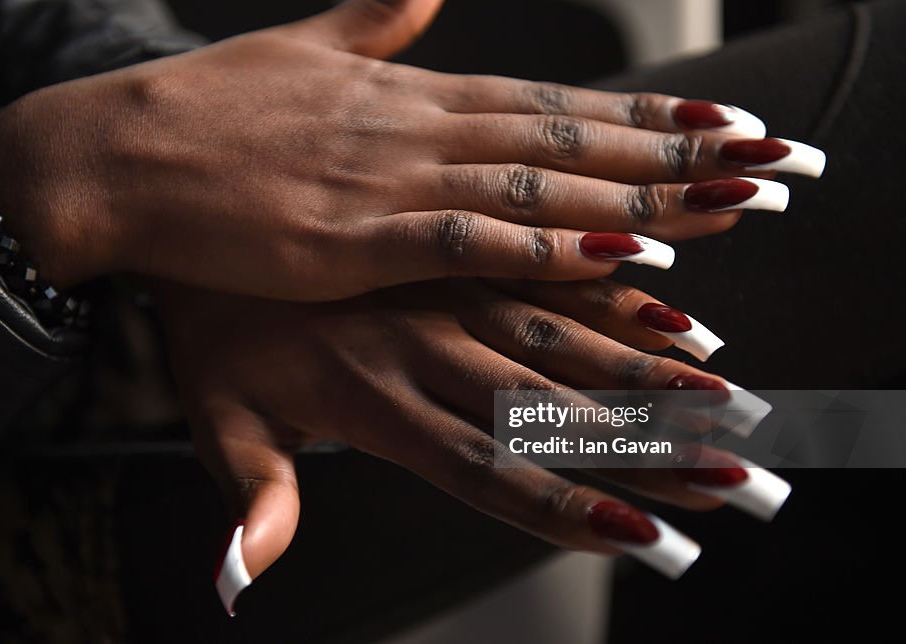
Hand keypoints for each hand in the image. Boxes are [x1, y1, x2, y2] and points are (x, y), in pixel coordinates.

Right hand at [0, 0, 800, 299]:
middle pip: (566, 139)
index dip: (636, 112)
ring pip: (540, 184)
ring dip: (637, 194)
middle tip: (758, 158)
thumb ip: (374, 21)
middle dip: (668, 152)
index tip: (713, 120)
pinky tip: (617, 248)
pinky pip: (473, 238)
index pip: (548, 100)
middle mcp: (418, 127)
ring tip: (724, 202)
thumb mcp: (303, 51)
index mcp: (410, 91)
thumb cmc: (207, 110)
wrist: (122, 152)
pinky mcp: (358, 236)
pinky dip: (550, 244)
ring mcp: (392, 180)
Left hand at [155, 277, 754, 611]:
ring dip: (641, 374)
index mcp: (373, 404)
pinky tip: (668, 315)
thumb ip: (256, 497)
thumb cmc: (216, 337)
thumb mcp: (219, 423)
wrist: (206, 227)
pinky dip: (608, 297)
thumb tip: (243, 580)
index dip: (562, 504)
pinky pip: (540, 277)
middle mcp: (423, 351)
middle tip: (720, 476)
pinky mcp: (452, 253)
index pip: (483, 469)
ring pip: (558, 340)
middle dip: (638, 448)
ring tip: (716, 401)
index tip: (638, 535)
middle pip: (545, 410)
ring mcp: (444, 297)